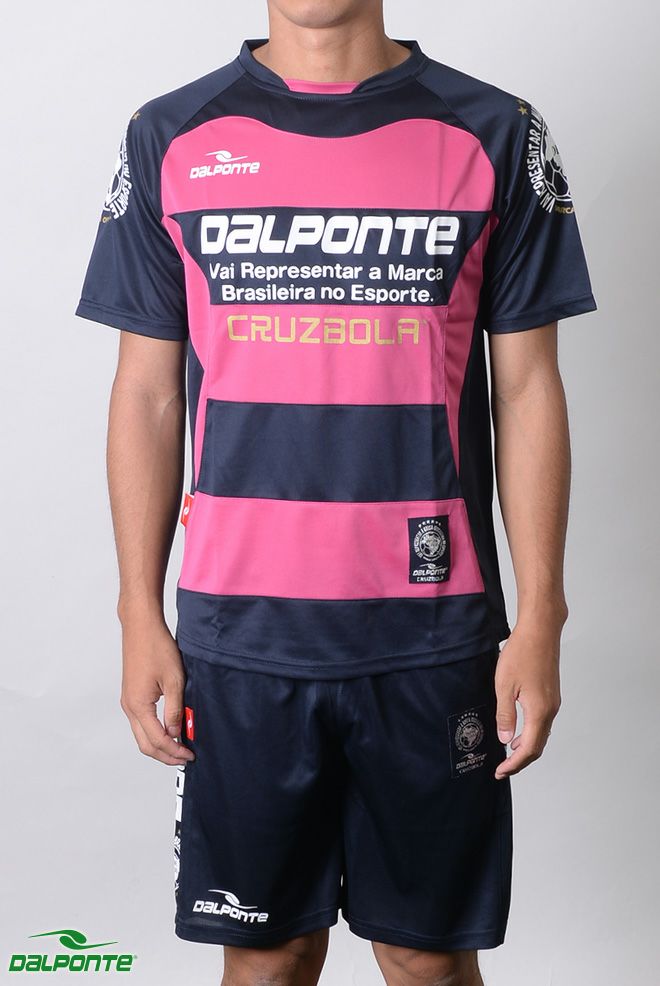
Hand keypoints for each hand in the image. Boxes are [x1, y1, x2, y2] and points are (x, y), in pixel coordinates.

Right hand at [119, 614, 194, 765]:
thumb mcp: (174, 680)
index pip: (157, 741)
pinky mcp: (131, 695)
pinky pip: (140, 723)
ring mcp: (128, 701)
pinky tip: (170, 729)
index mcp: (138, 706)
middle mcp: (129, 707)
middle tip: (185, 758)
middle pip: (145, 744)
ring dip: (160, 744)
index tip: (190, 755)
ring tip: (180, 746)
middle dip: (165, 755)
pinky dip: (154, 732)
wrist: (141, 627)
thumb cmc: (156, 647)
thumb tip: (176, 732)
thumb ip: (175, 709)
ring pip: (141, 735)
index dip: (174, 752)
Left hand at [493, 623, 561, 778]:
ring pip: (541, 734)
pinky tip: (518, 730)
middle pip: (538, 745)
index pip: (529, 749)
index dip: (515, 764)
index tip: (500, 772)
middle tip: (503, 768)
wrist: (540, 631)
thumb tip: (505, 738)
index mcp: (539, 711)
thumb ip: (505, 715)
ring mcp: (553, 702)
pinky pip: (542, 722)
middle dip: (521, 760)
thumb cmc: (522, 653)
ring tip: (508, 753)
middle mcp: (551, 710)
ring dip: (526, 747)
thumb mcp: (504, 685)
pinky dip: (531, 733)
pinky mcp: (551, 694)